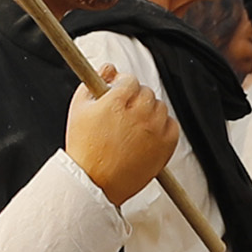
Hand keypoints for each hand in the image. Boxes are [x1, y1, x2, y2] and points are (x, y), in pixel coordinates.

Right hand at [64, 73, 180, 205]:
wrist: (94, 183)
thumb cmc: (84, 149)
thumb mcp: (79, 109)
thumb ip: (92, 82)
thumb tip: (108, 68)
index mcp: (116, 102)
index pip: (129, 80)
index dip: (122, 85)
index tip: (118, 92)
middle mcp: (139, 114)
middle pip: (145, 92)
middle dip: (135, 98)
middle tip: (123, 112)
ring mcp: (154, 130)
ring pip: (160, 107)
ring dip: (149, 111)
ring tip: (133, 126)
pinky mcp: (165, 146)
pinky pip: (172, 125)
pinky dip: (163, 126)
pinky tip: (148, 134)